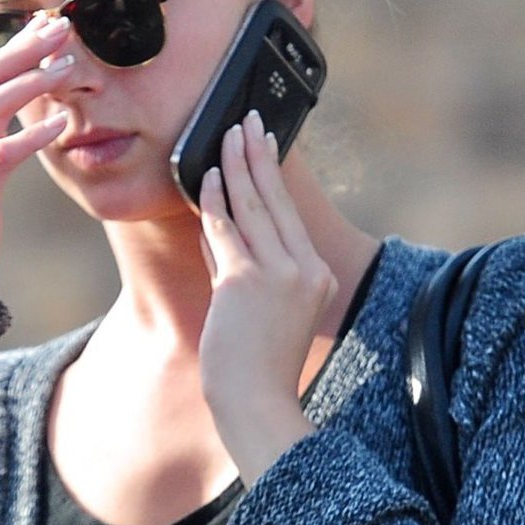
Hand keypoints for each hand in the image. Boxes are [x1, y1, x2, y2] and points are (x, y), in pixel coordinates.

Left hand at [197, 109, 337, 479]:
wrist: (256, 403)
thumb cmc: (254, 366)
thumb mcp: (261, 309)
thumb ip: (243, 266)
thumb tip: (218, 225)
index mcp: (317, 276)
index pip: (290, 215)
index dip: (273, 175)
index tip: (265, 143)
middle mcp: (305, 269)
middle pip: (276, 200)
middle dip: (258, 154)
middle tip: (246, 120)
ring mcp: (278, 274)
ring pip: (252, 206)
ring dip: (237, 164)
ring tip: (227, 134)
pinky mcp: (246, 282)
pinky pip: (226, 229)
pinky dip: (215, 200)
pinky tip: (207, 176)